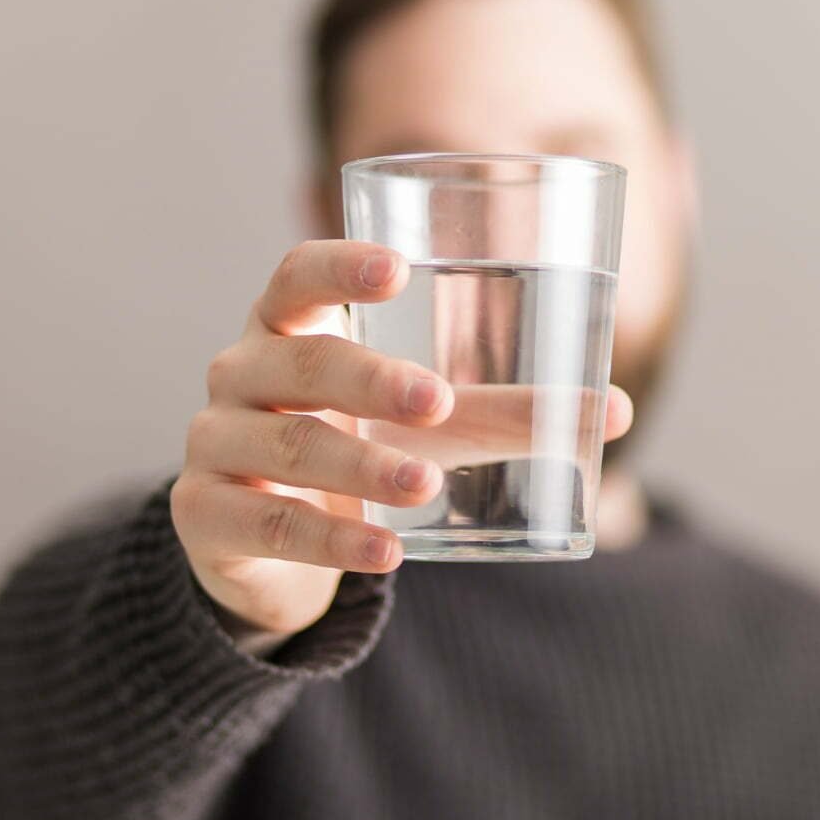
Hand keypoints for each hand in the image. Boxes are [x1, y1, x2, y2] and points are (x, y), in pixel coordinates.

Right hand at [171, 239, 632, 636]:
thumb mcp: (417, 426)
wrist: (260, 541)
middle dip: (371, 380)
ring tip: (424, 488)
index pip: (296, 277)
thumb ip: (499, 413)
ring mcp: (214, 444)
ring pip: (287, 447)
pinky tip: (384, 552)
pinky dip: (331, 539)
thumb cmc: (350, 447)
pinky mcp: (204, 515)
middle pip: (301, 363)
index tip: (398, 268)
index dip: (339, 267)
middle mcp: (239, 374)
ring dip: (359, 467)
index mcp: (286, 327)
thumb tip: (615, 411)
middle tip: (438, 401)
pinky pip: (269, 524)